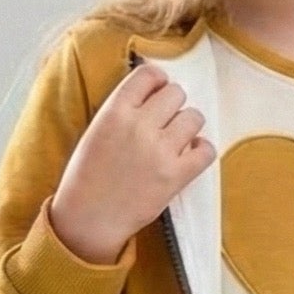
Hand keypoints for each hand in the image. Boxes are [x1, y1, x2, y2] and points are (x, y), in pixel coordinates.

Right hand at [50, 62, 217, 262]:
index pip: (149, 75)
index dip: (158, 81)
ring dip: (188, 126)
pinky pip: (206, 150)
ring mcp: (159, 151)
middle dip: (173, 105)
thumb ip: (123, 109)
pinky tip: (190, 155)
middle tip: (166, 122)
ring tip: (176, 140)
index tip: (159, 91)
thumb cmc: (88, 176)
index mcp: (115, 111)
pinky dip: (202, 150)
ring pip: (194, 117)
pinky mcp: (175, 176)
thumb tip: (154, 92)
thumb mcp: (96, 130)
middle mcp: (139, 126)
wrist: (88, 218)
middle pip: (176, 93)